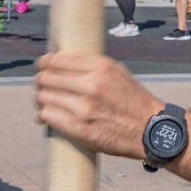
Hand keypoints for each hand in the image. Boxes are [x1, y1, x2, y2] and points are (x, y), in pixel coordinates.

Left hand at [35, 52, 161, 159]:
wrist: (149, 130)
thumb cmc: (133, 100)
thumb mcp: (118, 72)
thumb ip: (92, 65)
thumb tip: (63, 61)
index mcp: (101, 67)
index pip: (58, 60)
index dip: (45, 62)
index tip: (42, 64)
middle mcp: (92, 85)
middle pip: (47, 78)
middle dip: (41, 81)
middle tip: (41, 84)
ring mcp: (85, 109)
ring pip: (44, 97)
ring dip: (40, 98)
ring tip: (43, 100)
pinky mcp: (80, 129)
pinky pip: (49, 116)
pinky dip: (44, 115)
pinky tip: (45, 114)